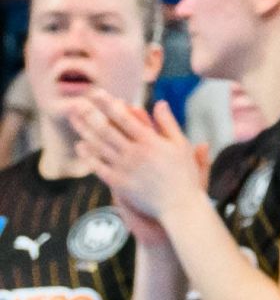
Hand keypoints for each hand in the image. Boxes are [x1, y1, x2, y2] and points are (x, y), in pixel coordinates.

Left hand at [67, 92, 207, 221]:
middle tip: (77, 103)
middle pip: (106, 130)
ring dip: (84, 131)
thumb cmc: (185, 175)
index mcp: (151, 142)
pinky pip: (99, 167)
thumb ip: (169, 124)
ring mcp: (125, 168)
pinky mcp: (119, 183)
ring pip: (99, 146)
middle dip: (90, 114)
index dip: (109, 104)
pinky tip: (81, 146)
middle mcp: (135, 153)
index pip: (125, 118)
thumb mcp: (182, 146)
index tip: (97, 93)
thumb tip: (159, 103)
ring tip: (74, 119)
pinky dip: (88, 155)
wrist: (179, 206)